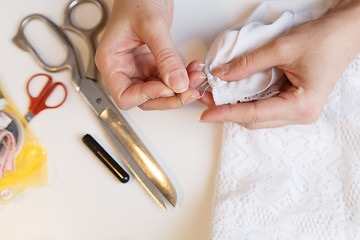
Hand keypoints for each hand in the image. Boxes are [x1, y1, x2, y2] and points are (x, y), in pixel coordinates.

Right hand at [95, 0, 200, 109]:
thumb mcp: (152, 26)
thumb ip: (165, 56)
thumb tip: (177, 83)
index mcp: (112, 62)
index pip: (125, 96)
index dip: (147, 97)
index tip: (167, 88)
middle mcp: (124, 69)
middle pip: (145, 98)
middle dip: (169, 97)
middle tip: (189, 90)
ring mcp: (140, 68)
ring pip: (160, 92)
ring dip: (180, 88)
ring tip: (195, 77)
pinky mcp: (153, 64)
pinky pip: (169, 79)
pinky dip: (183, 77)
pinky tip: (193, 69)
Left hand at [199, 2, 359, 128]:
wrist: (345, 33)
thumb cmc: (324, 39)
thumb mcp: (282, 47)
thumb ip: (249, 63)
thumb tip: (222, 74)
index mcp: (302, 105)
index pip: (255, 114)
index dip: (227, 113)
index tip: (206, 114)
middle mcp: (300, 114)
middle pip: (254, 120)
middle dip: (228, 111)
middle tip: (206, 99)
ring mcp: (297, 111)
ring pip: (258, 116)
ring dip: (235, 107)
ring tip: (215, 95)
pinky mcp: (292, 103)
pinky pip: (264, 108)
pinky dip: (246, 102)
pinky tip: (233, 93)